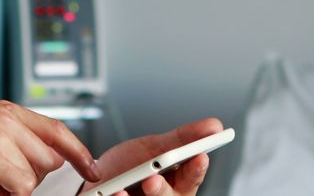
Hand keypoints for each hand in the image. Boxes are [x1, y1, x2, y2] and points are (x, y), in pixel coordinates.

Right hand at [0, 100, 101, 195]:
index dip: (78, 152)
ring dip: (14, 188)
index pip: (56, 130)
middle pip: (50, 158)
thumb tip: (50, 159)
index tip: (92, 168)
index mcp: (5, 111)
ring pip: (36, 176)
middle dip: (30, 176)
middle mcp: (4, 119)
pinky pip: (21, 189)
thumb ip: (16, 140)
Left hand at [81, 118, 222, 195]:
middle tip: (154, 179)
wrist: (100, 178)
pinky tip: (117, 193)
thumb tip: (213, 126)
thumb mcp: (154, 148)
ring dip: (150, 195)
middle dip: (164, 190)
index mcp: (177, 182)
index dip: (196, 169)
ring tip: (141, 183)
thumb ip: (182, 139)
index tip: (200, 157)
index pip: (191, 178)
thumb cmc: (131, 166)